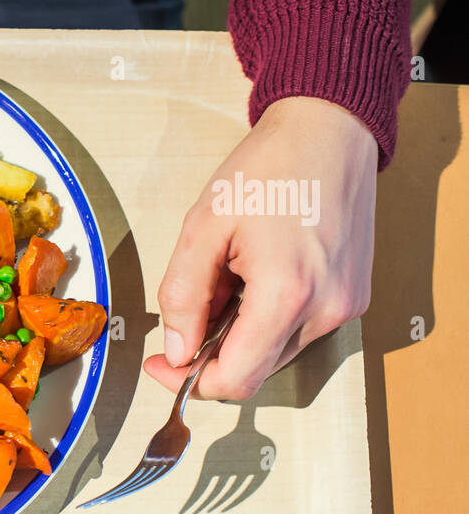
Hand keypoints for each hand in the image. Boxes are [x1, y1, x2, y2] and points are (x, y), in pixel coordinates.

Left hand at [143, 96, 376, 399]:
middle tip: (195, 299)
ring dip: (240, 331)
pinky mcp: (352, 298)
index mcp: (287, 295)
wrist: (330, 130)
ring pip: (274, 352)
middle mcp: (326, 311)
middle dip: (212, 349)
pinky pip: (298, 330)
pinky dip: (267, 317)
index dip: (189, 383)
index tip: (161, 365)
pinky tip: (257, 273)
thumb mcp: (202, 227)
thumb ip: (183, 296)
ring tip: (231, 275)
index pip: (235, 380)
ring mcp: (345, 307)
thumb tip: (176, 352)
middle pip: (254, 370)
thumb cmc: (268, 169)